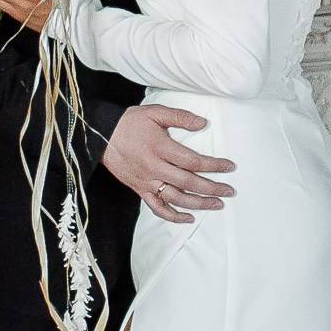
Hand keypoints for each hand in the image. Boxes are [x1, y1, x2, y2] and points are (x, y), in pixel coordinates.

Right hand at [102, 104, 235, 221]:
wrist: (101, 136)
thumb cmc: (130, 123)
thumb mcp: (155, 112)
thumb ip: (180, 117)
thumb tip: (203, 123)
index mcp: (160, 148)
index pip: (193, 161)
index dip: (214, 165)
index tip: (229, 167)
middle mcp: (155, 168)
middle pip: (189, 182)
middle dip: (212, 188)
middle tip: (229, 191)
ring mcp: (147, 181)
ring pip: (177, 198)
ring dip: (199, 203)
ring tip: (217, 204)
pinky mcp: (140, 190)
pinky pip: (158, 208)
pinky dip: (174, 216)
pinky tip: (188, 217)